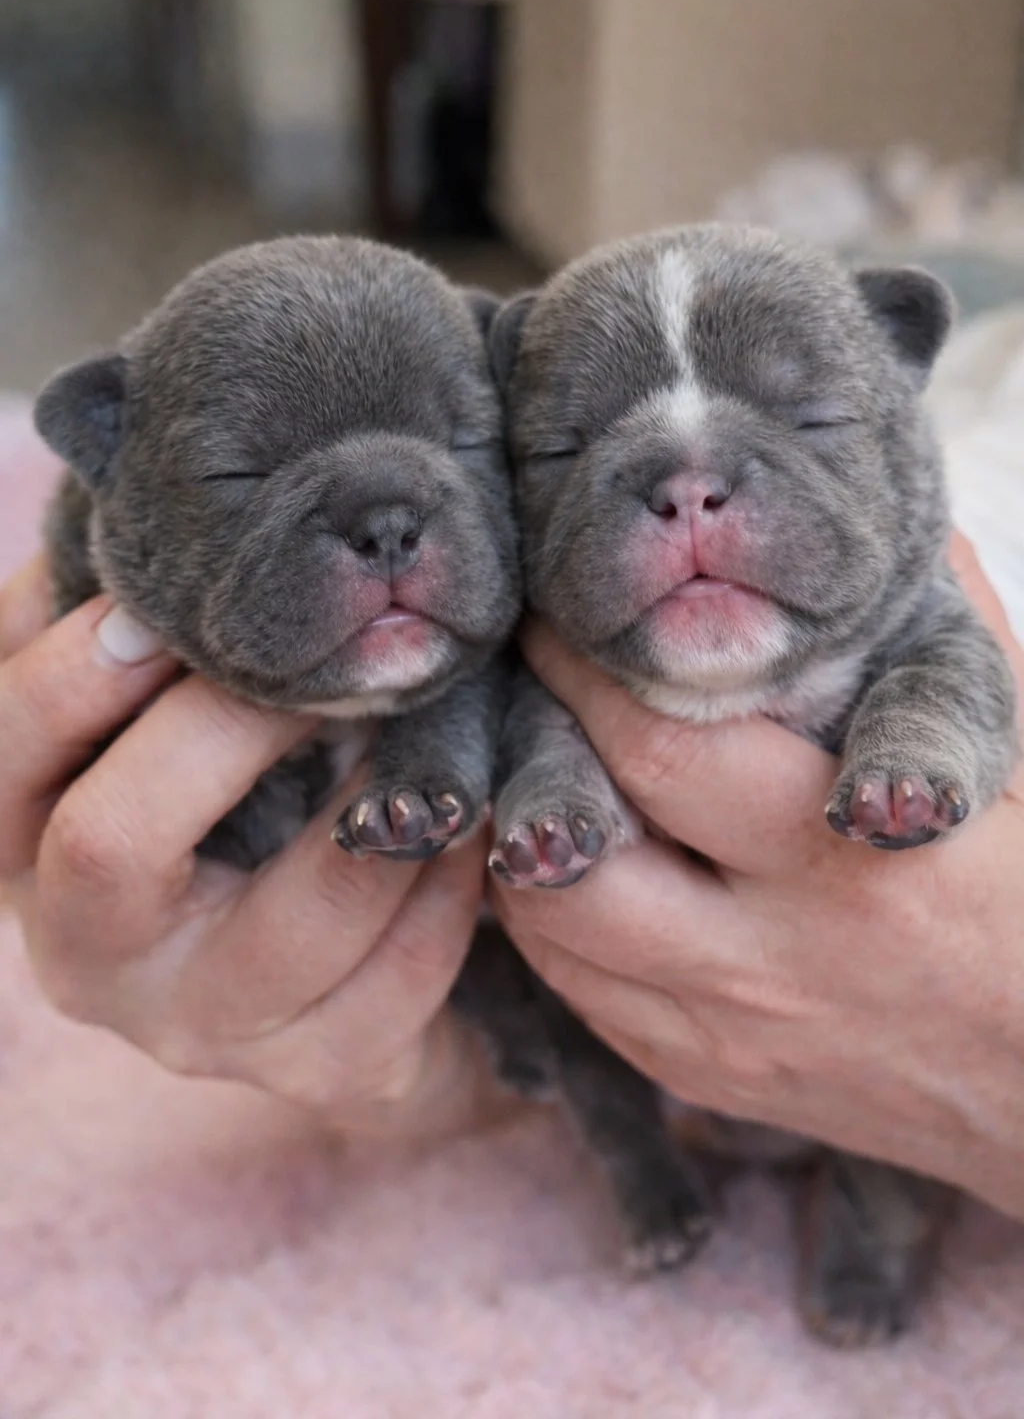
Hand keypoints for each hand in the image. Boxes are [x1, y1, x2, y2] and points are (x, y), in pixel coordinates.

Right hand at [0, 558, 496, 1140]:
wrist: (321, 969)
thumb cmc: (220, 802)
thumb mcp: (148, 727)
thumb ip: (129, 642)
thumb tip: (129, 518)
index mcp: (25, 852)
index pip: (2, 757)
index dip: (73, 674)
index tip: (158, 607)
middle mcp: (90, 959)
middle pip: (112, 844)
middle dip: (229, 725)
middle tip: (328, 656)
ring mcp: (204, 1031)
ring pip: (296, 917)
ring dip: (380, 799)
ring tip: (430, 718)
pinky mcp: (321, 1069)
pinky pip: (404, 970)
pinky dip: (452, 879)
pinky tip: (464, 820)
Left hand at [492, 534, 1023, 1217]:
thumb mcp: (1015, 765)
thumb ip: (953, 643)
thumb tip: (902, 529)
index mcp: (854, 861)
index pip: (664, 748)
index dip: (586, 670)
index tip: (561, 612)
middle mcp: (773, 955)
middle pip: (581, 841)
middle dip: (529, 738)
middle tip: (520, 673)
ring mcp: (724, 1029)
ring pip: (551, 923)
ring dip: (522, 830)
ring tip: (531, 759)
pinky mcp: (696, 1076)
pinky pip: (573, 988)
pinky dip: (549, 912)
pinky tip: (568, 854)